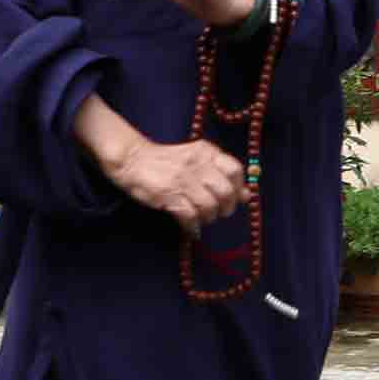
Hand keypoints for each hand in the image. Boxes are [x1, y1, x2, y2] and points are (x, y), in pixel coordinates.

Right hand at [111, 136, 247, 229]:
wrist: (133, 160)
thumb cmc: (166, 162)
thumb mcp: (196, 161)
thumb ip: (220, 174)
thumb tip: (246, 195)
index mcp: (206, 152)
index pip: (235, 170)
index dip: (238, 188)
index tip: (232, 198)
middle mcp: (197, 164)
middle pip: (225, 192)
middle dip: (225, 208)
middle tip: (217, 213)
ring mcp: (183, 179)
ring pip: (209, 206)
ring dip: (208, 218)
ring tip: (200, 218)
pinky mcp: (169, 194)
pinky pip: (190, 216)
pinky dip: (193, 226)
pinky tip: (190, 227)